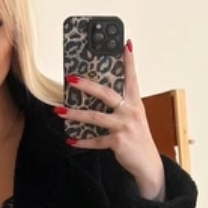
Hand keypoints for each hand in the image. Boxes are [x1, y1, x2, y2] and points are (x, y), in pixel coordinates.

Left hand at [56, 39, 164, 198]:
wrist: (147, 163)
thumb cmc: (137, 137)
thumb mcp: (134, 117)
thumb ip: (121, 104)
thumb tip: (99, 91)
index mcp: (134, 102)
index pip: (132, 77)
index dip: (129, 61)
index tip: (125, 44)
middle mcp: (130, 112)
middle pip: (106, 94)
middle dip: (87, 85)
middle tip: (70, 78)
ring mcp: (124, 127)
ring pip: (96, 117)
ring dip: (75, 114)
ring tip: (59, 111)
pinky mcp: (117, 143)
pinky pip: (96, 141)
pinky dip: (82, 142)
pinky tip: (71, 140)